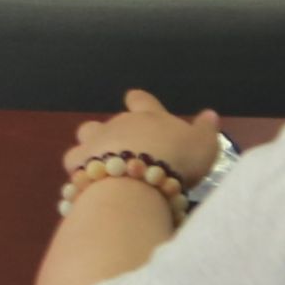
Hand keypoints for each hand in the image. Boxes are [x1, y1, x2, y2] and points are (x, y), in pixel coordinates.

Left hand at [64, 89, 220, 186]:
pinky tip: (89, 184)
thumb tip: (210, 114)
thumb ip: (206, 129)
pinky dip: (80, 173)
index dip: (139, 100)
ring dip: (90, 148)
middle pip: (106, 120)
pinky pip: (74, 165)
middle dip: (111, 132)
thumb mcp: (204, 144)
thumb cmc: (177, 158)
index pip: (141, 99)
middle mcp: (118, 125)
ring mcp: (94, 143)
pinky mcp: (78, 165)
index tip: (136, 100)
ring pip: (85, 136)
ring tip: (101, 166)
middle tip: (125, 151)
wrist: (139, 180)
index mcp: (148, 116)